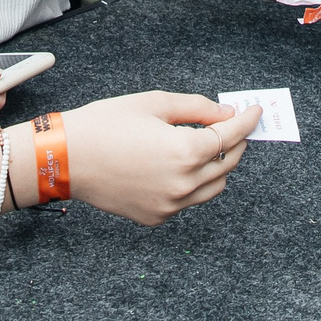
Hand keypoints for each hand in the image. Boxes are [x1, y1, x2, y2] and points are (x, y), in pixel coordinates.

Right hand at [56, 91, 256, 225]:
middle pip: (228, 163)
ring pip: (214, 187)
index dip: (247, 121)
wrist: (66, 158)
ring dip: (218, 165)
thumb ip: (197, 108)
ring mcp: (170, 206)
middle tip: (233, 124)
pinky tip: (178, 165)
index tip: (255, 111)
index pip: (231, 136)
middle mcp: (183, 185)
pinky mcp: (156, 217)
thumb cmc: (105, 125)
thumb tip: (226, 115)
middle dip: (236, 141)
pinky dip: (193, 183)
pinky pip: (188, 201)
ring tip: (207, 144)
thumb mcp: (154, 103)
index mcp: (185, 152)